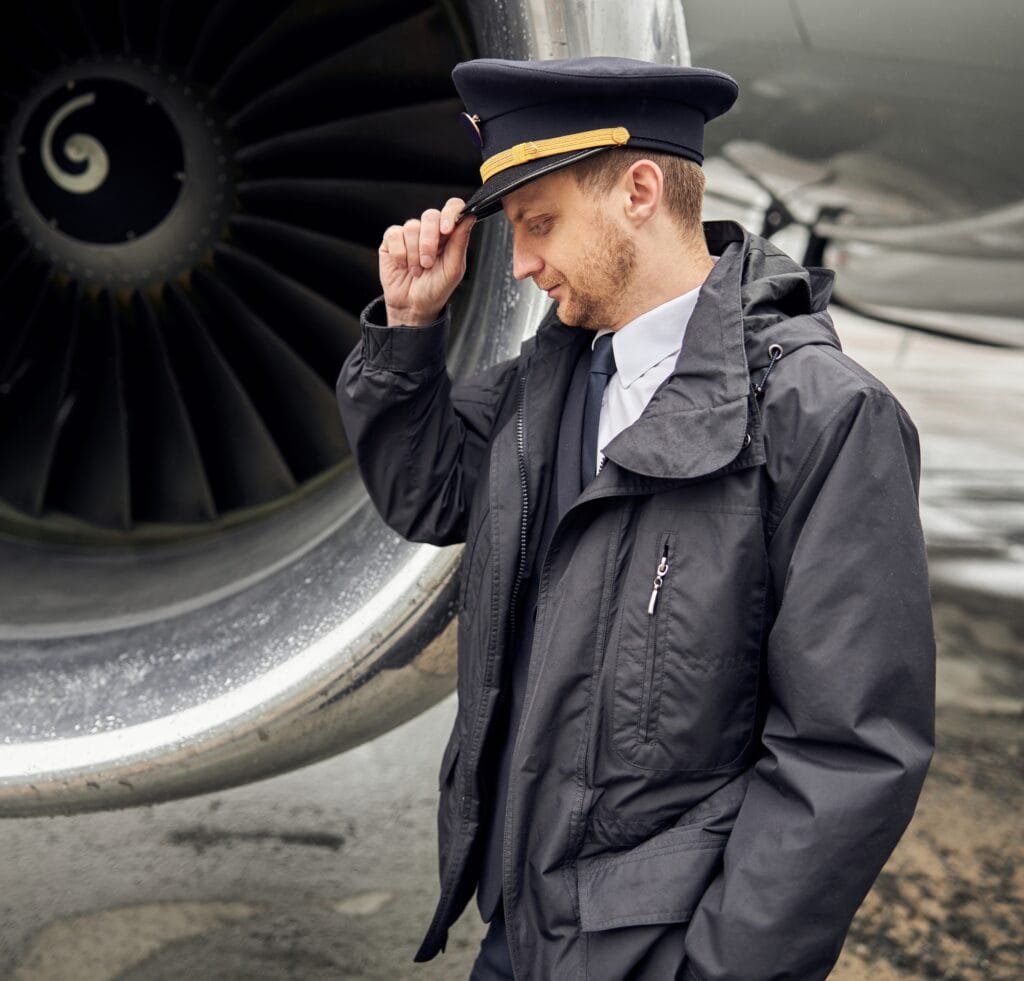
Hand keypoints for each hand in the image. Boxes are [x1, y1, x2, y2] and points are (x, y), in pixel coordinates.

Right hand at [380, 198, 475, 325]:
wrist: (412, 306)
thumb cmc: (435, 289)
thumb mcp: (452, 270)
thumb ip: (460, 243)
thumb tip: (470, 216)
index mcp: (449, 235)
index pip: (453, 208)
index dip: (450, 213)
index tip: (447, 229)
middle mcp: (430, 230)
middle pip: (430, 215)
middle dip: (429, 241)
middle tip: (428, 263)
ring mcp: (410, 234)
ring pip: (411, 227)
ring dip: (414, 253)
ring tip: (417, 270)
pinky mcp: (392, 239)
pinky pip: (394, 234)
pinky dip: (400, 253)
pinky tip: (403, 265)